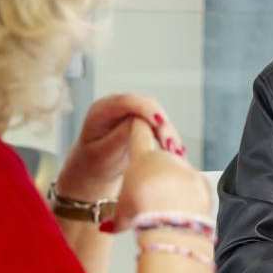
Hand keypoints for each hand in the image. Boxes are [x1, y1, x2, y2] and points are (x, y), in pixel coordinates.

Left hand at [57, 93, 184, 200]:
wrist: (95, 170)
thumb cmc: (95, 163)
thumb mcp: (104, 153)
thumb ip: (120, 135)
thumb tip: (143, 121)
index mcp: (101, 110)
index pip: (126, 101)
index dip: (145, 109)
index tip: (159, 123)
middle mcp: (118, 105)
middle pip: (147, 105)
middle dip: (162, 123)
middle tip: (171, 144)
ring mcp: (132, 111)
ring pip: (158, 114)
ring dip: (169, 131)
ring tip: (176, 152)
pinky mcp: (143, 120)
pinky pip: (160, 124)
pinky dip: (169, 136)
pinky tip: (177, 151)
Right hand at [112, 120, 210, 230]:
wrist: (173, 220)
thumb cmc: (143, 213)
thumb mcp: (123, 214)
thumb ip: (118, 216)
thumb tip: (109, 228)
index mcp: (143, 157)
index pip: (139, 131)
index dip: (138, 125)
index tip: (138, 122)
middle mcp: (167, 156)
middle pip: (161, 154)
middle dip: (156, 168)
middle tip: (151, 187)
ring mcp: (186, 167)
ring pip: (178, 171)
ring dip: (173, 183)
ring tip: (166, 204)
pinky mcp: (201, 181)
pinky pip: (193, 186)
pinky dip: (188, 195)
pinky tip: (182, 209)